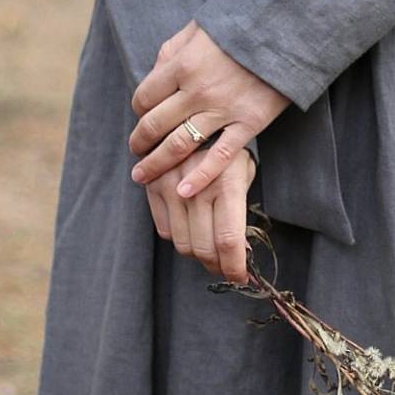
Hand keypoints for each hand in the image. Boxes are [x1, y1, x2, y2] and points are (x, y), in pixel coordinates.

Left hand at [129, 23, 288, 204]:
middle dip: (139, 142)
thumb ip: (172, 50)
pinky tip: (183, 192)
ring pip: (179, 145)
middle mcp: (197, 91)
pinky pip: (219, 156)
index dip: (138, 110)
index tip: (141, 116)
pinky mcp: (248, 124)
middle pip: (155, 125)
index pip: (144, 97)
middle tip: (136, 152)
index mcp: (182, 64)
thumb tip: (153, 72)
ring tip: (143, 176)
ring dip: (156, 164)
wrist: (287, 31)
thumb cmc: (241, 26)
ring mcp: (223, 110)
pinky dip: (200, 177)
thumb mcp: (199, 28)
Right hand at [145, 140, 256, 284]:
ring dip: (198, 255)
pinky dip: (179, 237)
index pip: (228, 240)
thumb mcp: (242, 172)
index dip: (234, 267)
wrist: (191, 117)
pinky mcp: (153, 187)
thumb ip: (239, 210)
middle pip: (204, 248)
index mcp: (226, 183)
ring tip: (210, 251)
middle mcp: (196, 187)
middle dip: (218, 266)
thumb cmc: (227, 148)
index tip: (240, 278)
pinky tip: (191, 228)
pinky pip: (164, 230)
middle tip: (226, 268)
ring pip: (182, 244)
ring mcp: (171, 188)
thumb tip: (239, 252)